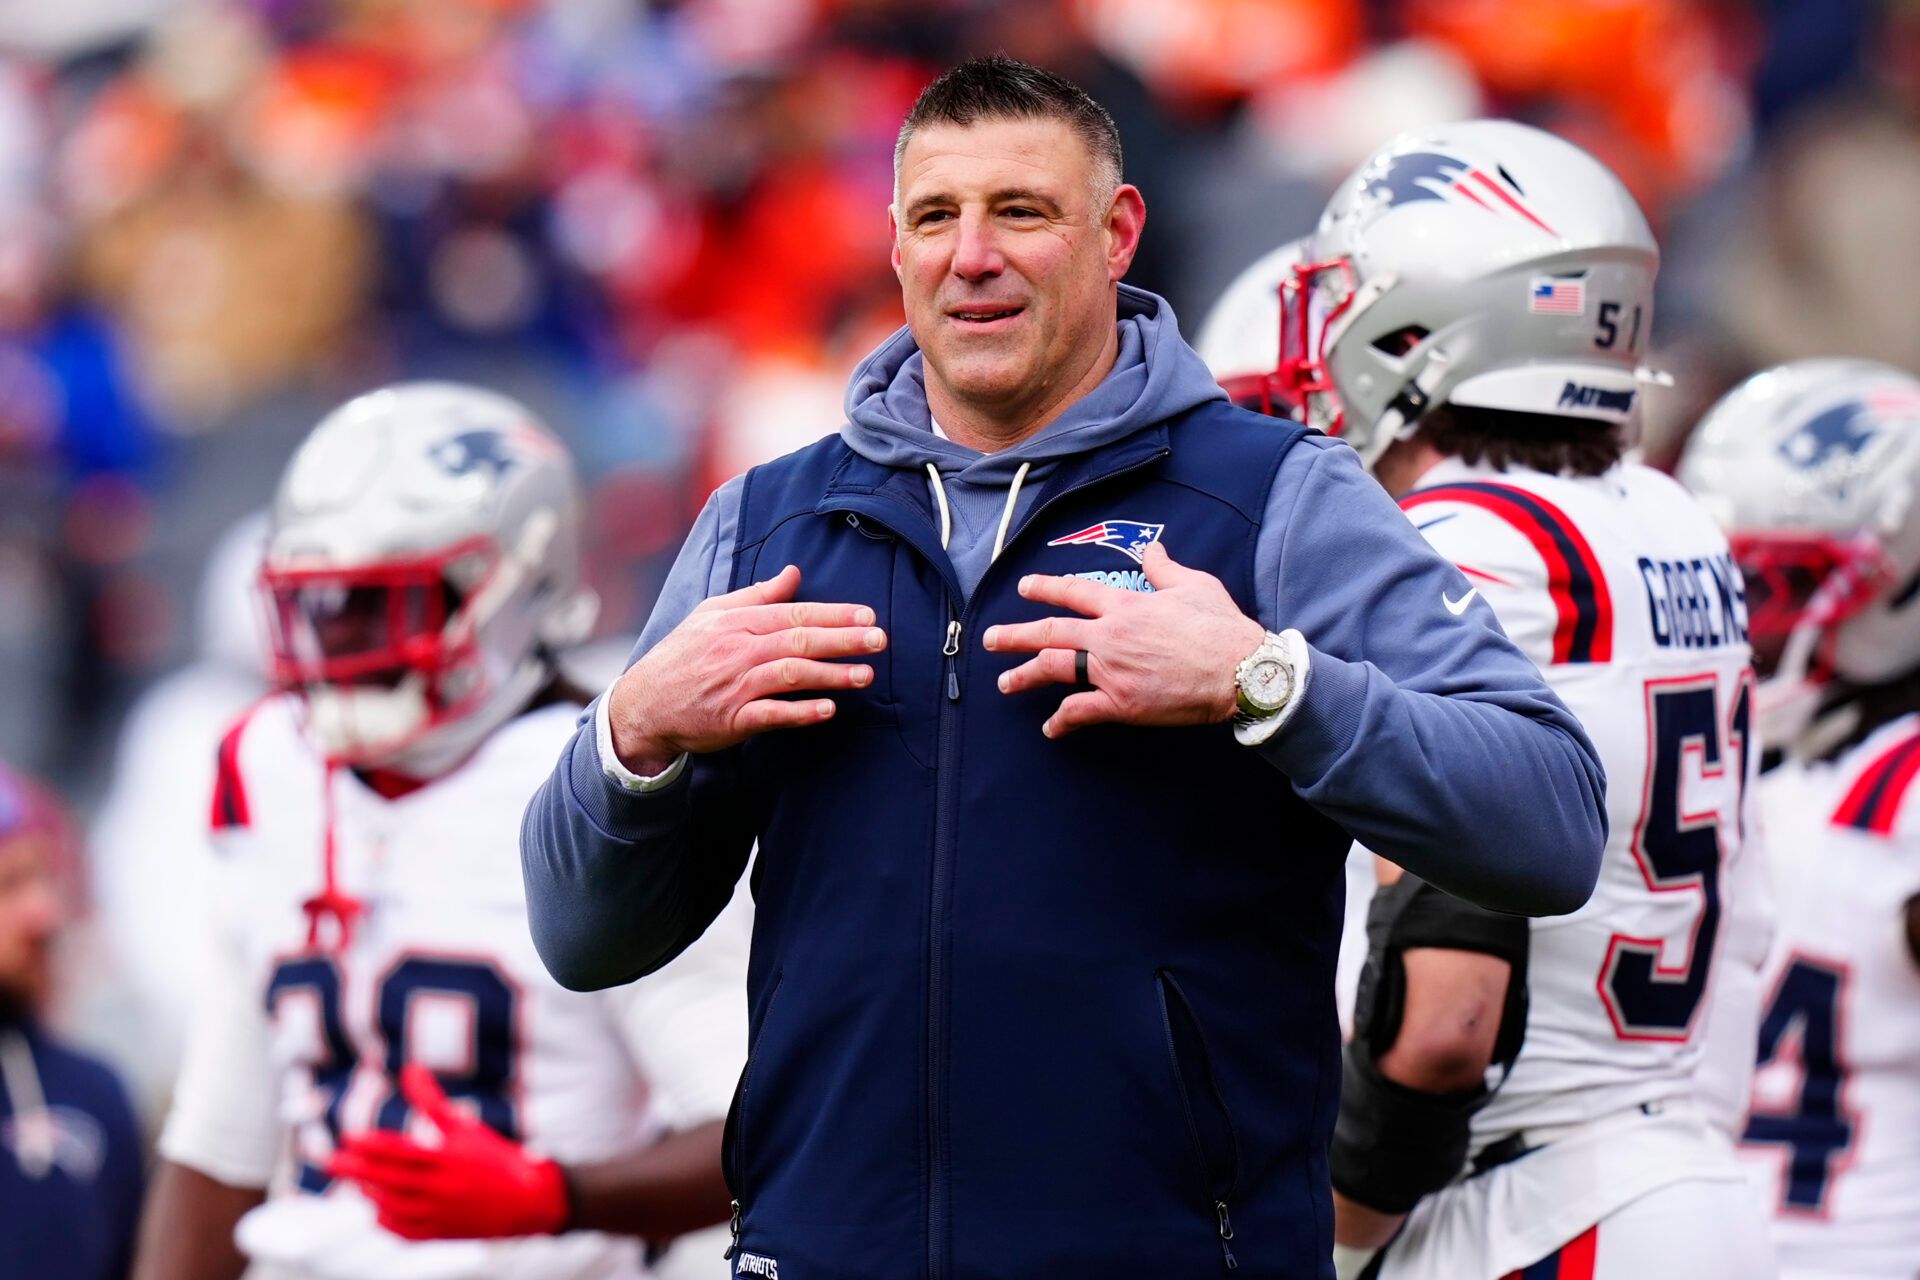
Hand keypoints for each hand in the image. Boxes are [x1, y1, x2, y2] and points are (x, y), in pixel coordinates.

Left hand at [327, 1065, 568, 1240]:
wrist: (530, 1202)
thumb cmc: (496, 1157)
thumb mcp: (466, 1127)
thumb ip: (433, 1101)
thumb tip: (409, 1069)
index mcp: (447, 1159)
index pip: (399, 1152)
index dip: (371, 1145)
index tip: (347, 1136)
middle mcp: (439, 1189)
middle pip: (386, 1180)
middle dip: (354, 1169)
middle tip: (328, 1160)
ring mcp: (438, 1215)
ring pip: (391, 1206)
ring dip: (368, 1192)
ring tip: (353, 1179)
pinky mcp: (440, 1233)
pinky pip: (403, 1231)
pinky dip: (385, 1220)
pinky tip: (375, 1208)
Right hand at [607, 564, 887, 772]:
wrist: (644, 703)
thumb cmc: (684, 655)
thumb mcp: (713, 614)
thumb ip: (757, 595)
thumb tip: (793, 574)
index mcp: (738, 622)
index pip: (794, 613)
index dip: (833, 614)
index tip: (867, 615)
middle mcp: (739, 650)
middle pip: (798, 640)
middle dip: (842, 639)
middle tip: (879, 640)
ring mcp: (736, 685)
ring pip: (790, 674)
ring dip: (830, 674)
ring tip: (865, 675)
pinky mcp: (732, 718)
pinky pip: (771, 713)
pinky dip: (800, 712)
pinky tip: (827, 710)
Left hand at [983, 541, 1264, 737]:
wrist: (1239, 670)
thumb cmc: (1220, 626)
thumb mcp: (1193, 586)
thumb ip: (1165, 568)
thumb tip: (1153, 549)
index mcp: (1125, 605)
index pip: (1074, 593)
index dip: (1046, 588)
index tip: (1024, 588)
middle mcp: (1110, 636)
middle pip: (1051, 631)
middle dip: (1015, 634)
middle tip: (990, 639)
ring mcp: (1111, 671)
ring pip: (1054, 668)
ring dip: (1025, 674)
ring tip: (1005, 682)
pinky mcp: (1121, 703)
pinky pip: (1080, 712)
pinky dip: (1061, 721)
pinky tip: (1049, 728)